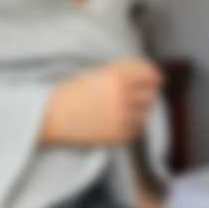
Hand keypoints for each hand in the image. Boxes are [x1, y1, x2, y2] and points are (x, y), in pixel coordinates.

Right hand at [43, 56, 164, 145]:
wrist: (53, 115)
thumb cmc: (72, 92)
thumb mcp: (97, 74)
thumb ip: (122, 73)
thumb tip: (148, 76)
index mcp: (117, 76)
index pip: (150, 74)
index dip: (154, 76)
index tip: (155, 79)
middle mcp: (122, 95)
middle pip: (151, 94)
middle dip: (147, 94)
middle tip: (138, 96)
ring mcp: (122, 116)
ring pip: (146, 113)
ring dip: (139, 111)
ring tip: (124, 110)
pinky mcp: (118, 134)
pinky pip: (137, 130)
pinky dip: (132, 126)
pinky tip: (119, 122)